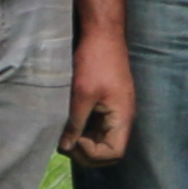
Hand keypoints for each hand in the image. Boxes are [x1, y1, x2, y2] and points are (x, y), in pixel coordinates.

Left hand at [65, 21, 133, 160]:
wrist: (103, 34)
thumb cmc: (95, 62)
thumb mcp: (82, 95)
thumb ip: (75, 124)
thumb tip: (66, 148)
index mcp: (122, 117)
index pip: (114, 153)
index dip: (92, 154)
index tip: (74, 140)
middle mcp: (122, 118)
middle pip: (109, 151)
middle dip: (87, 153)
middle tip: (66, 142)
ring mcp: (116, 111)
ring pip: (102, 140)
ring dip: (84, 142)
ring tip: (64, 133)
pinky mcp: (108, 104)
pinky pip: (98, 127)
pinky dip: (84, 130)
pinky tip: (69, 123)